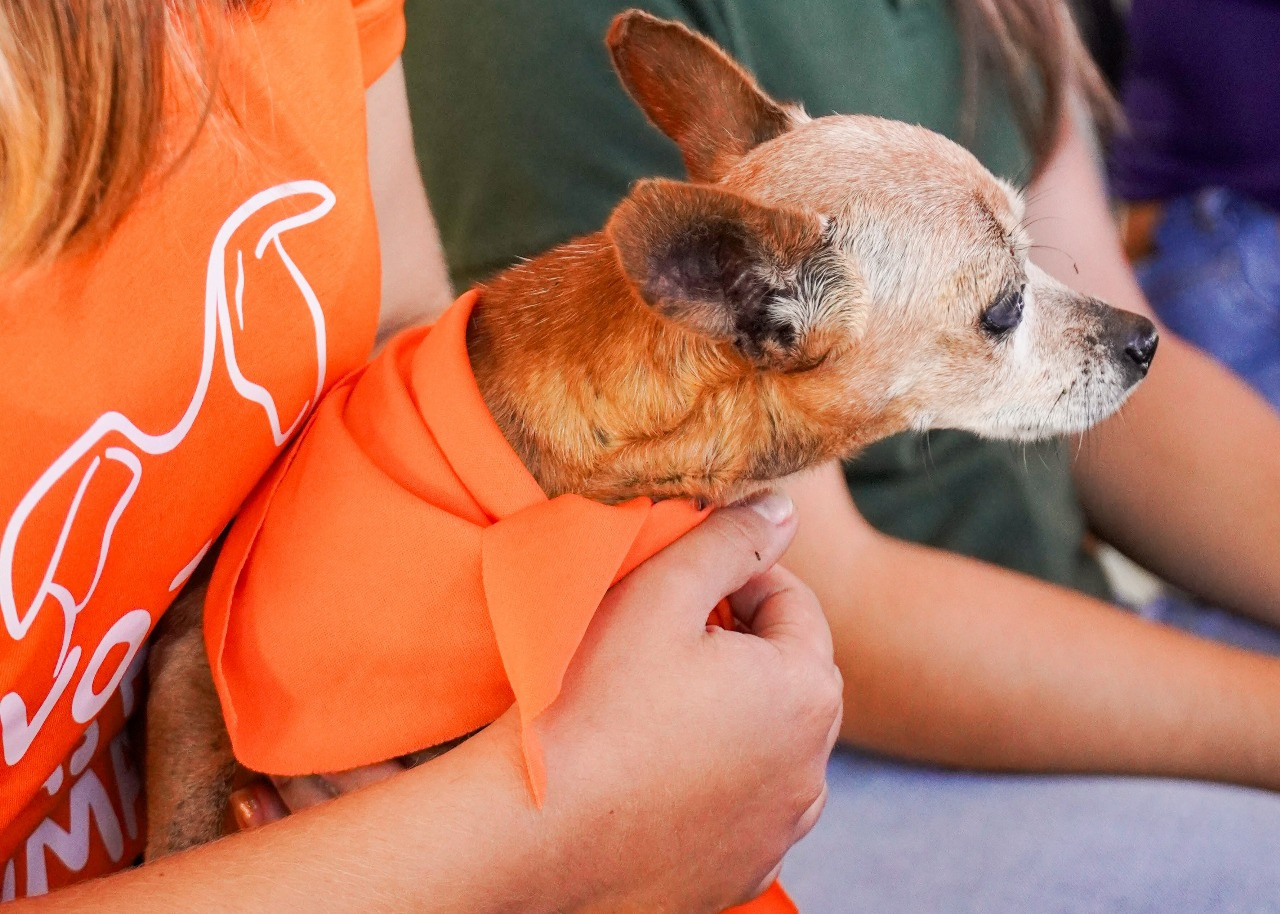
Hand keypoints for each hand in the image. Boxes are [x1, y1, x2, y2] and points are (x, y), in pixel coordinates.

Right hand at [232, 491, 839, 913]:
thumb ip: (729, 540)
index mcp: (806, 692)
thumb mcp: (660, 592)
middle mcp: (812, 770)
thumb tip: (781, 511)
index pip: (795, 606)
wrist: (532, 830)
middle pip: (788, 678)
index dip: (739, 580)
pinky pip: (743, 808)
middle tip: (667, 637)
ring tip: (658, 704)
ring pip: (770, 747)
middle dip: (740, 647)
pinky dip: (715, 781)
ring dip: (734, 716)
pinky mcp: (741, 874)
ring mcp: (778, 831)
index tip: (683, 584)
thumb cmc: (593, 701)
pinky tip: (655, 768)